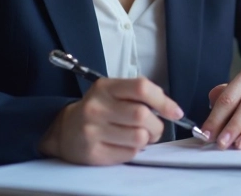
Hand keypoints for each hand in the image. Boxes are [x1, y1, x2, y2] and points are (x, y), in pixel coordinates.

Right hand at [39, 77, 182, 164]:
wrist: (64, 130)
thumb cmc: (98, 109)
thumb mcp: (113, 92)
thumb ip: (140, 95)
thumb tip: (171, 109)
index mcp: (105, 87)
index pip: (141, 88)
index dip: (163, 101)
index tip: (175, 112)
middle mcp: (96, 107)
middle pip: (142, 115)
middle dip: (156, 125)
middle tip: (154, 129)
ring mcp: (92, 131)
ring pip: (139, 137)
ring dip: (146, 139)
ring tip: (138, 136)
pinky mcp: (93, 153)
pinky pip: (129, 154)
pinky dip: (133, 150)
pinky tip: (123, 144)